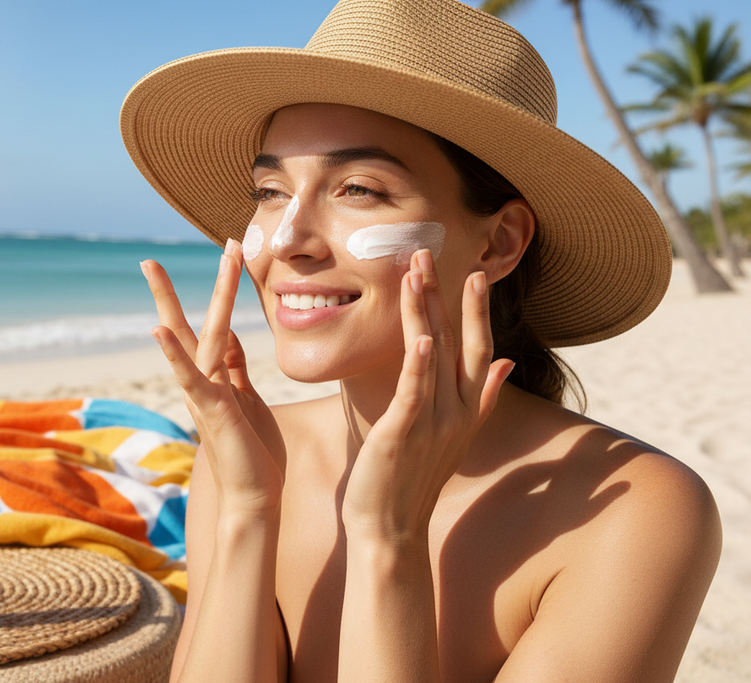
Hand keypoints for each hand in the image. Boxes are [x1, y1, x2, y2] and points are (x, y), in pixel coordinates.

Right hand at [141, 239, 285, 514]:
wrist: (254, 498)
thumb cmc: (253, 453)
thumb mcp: (247, 399)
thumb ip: (235, 368)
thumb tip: (229, 334)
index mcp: (213, 378)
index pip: (208, 327)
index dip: (216, 293)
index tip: (225, 256)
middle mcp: (201, 382)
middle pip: (185, 327)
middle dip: (168, 293)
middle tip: (147, 260)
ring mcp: (203, 394)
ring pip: (192, 339)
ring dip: (173, 303)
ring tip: (153, 270)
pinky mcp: (210, 409)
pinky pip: (190, 377)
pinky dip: (174, 354)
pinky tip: (158, 329)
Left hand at [341, 249, 514, 539]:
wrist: (391, 529)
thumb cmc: (413, 479)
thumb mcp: (453, 434)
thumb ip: (481, 396)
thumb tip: (506, 363)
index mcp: (465, 409)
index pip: (476, 349)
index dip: (476, 311)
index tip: (475, 274)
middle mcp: (455, 412)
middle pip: (453, 342)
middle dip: (442, 296)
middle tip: (427, 253)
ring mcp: (432, 423)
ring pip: (432, 356)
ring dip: (425, 313)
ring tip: (415, 274)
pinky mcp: (404, 435)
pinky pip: (415, 394)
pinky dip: (420, 366)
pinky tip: (421, 339)